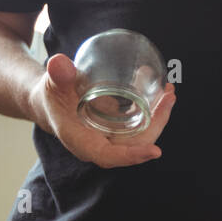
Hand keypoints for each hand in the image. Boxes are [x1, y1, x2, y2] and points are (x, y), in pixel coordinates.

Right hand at [28, 53, 175, 167]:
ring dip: (158, 114)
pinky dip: (153, 108)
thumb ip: (57, 76)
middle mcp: (101, 143)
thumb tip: (60, 64)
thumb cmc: (52, 96)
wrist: (53, 101)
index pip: (109, 156)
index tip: (154, 151)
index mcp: (83, 142)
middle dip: (156, 123)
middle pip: (134, 143)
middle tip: (168, 98)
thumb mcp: (52, 84)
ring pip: (141, 133)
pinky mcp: (120, 127)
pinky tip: (160, 89)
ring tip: (169, 91)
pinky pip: (141, 122)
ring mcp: (113, 136)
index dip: (132, 155)